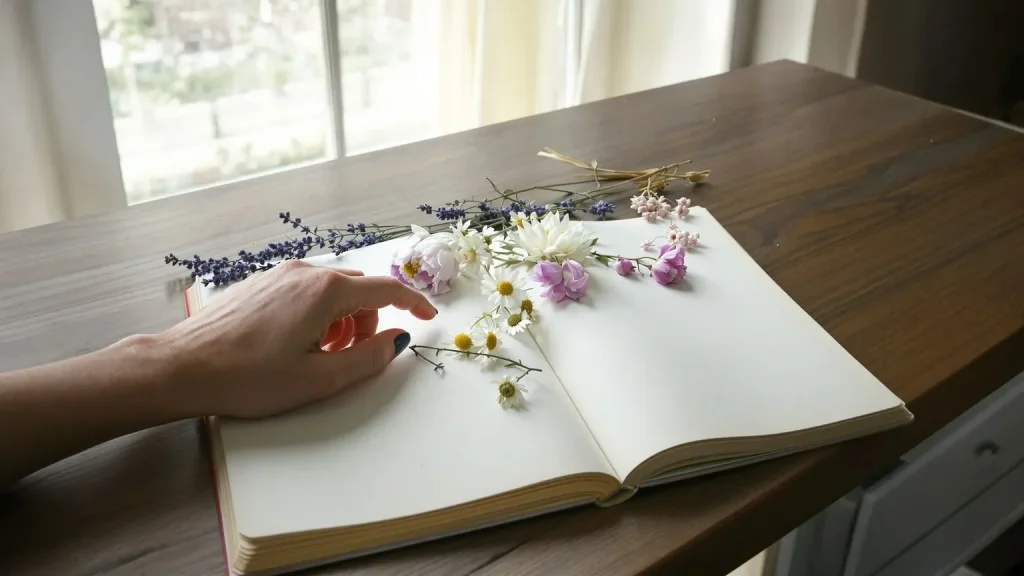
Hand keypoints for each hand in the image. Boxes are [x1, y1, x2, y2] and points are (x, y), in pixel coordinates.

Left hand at [160, 260, 436, 417]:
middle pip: (359, 290)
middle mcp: (305, 273)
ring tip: (319, 357)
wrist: (182, 368)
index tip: (428, 317)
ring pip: (331, 291)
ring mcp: (279, 275)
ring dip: (341, 320)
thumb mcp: (319, 380)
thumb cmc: (248, 378)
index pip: (387, 289)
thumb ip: (368, 359)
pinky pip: (305, 292)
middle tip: (353, 357)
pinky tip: (295, 345)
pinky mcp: (259, 283)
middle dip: (368, 321)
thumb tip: (396, 341)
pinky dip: (316, 315)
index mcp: (326, 292)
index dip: (414, 303)